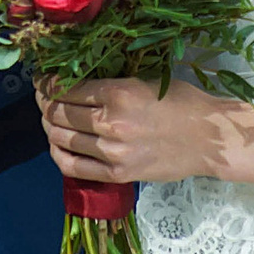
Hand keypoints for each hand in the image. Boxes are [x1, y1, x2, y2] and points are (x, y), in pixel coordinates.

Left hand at [36, 77, 253, 195]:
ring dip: (48, 126)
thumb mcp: (143, 80)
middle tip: (43, 98)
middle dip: (44, 103)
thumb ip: (109, 84)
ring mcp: (112, 152)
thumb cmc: (181, 101)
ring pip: (62, 138)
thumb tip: (75, 80)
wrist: (209, 138)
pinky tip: (57, 145)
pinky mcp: (118, 174)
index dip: (47, 83)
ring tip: (49, 119)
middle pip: (58, 113)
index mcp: (117, 92)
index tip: (43, 80)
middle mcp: (110, 122)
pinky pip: (73, 166)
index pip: (65, 88)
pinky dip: (58, 153)